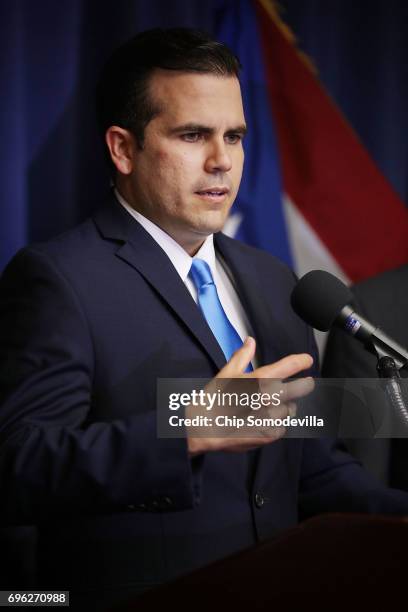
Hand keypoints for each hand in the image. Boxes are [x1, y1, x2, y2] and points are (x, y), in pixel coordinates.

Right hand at [187, 337, 313, 454]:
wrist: (203, 428)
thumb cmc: (214, 399)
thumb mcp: (227, 373)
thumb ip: (242, 355)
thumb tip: (250, 341)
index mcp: (261, 378)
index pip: (290, 365)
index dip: (301, 361)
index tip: (306, 361)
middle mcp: (270, 397)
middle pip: (302, 388)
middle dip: (305, 384)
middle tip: (306, 384)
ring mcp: (272, 417)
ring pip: (291, 409)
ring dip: (285, 406)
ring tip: (270, 407)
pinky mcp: (270, 434)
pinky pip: (282, 427)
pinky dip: (277, 424)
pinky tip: (264, 421)